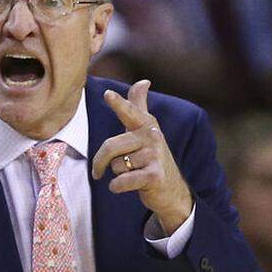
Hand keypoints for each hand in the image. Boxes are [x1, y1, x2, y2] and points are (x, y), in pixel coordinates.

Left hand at [91, 79, 192, 234]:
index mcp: (146, 125)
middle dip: (100, 161)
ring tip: (133, 174)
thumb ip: (139, 106)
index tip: (107, 94)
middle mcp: (153, 137)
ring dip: (117, 174)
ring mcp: (155, 156)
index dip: (118, 104)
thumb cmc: (152, 157)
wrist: (171, 189)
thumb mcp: (146, 130)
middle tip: (100, 170)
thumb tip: (143, 81)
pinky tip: (128, 185)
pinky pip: (121, 181)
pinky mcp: (155, 176)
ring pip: (115, 166)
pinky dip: (117, 187)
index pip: (130, 112)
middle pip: (110, 146)